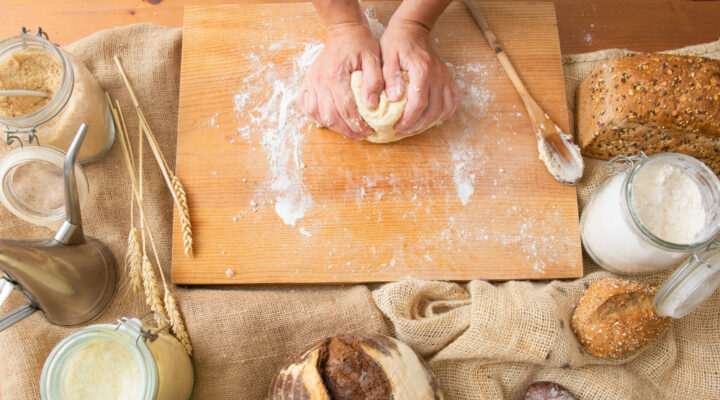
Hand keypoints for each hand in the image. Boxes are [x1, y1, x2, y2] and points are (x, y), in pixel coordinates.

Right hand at [296, 23, 382, 138]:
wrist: (343, 30)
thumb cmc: (360, 44)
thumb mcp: (374, 58)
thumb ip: (374, 81)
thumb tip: (371, 105)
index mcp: (336, 75)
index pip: (346, 109)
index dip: (358, 125)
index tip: (369, 131)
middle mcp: (320, 80)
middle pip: (330, 116)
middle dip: (346, 130)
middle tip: (360, 134)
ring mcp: (311, 82)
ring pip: (316, 114)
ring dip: (331, 126)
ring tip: (346, 129)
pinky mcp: (307, 82)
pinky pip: (305, 105)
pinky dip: (314, 116)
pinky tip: (327, 119)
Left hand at [380, 20, 459, 136]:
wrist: (412, 30)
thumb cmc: (397, 43)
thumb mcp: (387, 57)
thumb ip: (390, 77)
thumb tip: (394, 98)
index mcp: (422, 70)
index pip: (419, 103)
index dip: (408, 119)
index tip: (396, 127)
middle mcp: (437, 75)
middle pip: (433, 110)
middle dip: (417, 125)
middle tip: (402, 131)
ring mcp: (445, 77)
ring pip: (444, 109)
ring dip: (430, 122)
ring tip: (414, 127)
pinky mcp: (448, 78)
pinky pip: (453, 100)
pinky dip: (445, 113)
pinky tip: (432, 118)